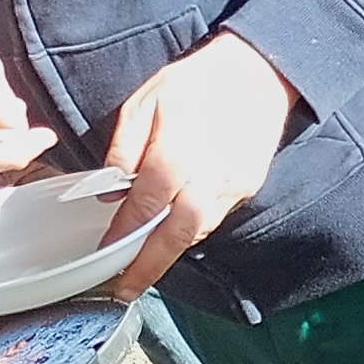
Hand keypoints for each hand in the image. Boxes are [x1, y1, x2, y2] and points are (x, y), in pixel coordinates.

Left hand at [102, 31, 299, 295]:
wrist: (258, 75)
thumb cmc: (196, 83)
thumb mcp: (144, 103)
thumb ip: (125, 147)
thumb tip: (111, 188)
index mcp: (176, 153)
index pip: (143, 206)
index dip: (123, 232)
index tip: (106, 250)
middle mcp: (207, 177)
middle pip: (175, 234)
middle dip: (150, 265)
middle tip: (127, 288)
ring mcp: (231, 186)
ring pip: (198, 231)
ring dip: (170, 253)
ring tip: (145, 269)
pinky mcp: (246, 187)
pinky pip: (214, 218)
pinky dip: (191, 232)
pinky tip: (173, 237)